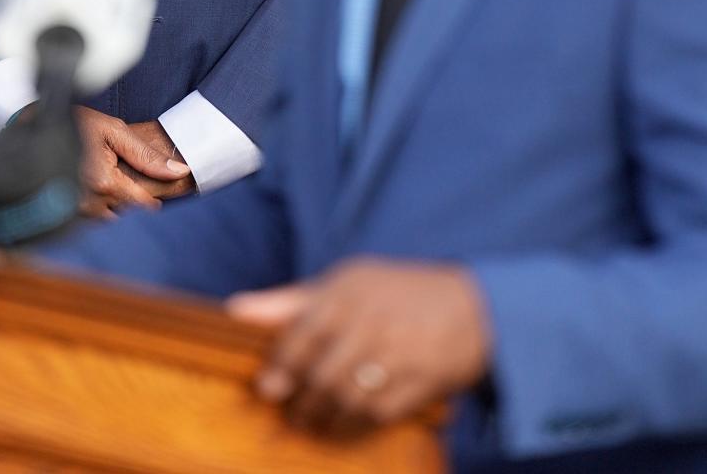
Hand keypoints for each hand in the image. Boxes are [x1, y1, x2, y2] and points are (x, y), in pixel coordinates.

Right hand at [73, 107, 190, 217]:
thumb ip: (147, 155)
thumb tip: (180, 172)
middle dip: (133, 203)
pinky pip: (90, 221)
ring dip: (115, 207)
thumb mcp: (115, 131)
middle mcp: (87, 203)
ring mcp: (72, 212)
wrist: (36, 129)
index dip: (154, 197)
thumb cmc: (77, 126)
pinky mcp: (62, 216)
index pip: (144, 205)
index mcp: (104, 183)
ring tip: (113, 183)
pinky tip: (98, 191)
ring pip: (108, 221)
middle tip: (132, 182)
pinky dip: (98, 210)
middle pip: (127, 216)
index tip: (158, 189)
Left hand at [227, 257, 490, 435]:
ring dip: (323, 416)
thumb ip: (291, 300)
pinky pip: (373, 416)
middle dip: (301, 398)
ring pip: (344, 399)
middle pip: (321, 374)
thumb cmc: (397, 293)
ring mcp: (397, 356)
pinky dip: (352, 425)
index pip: (302, 335)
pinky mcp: (416, 386)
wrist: (471, 310)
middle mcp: (372, 322)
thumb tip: (235, 310)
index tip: (268, 385)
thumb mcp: (348, 281)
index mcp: (350, 292)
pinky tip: (344, 422)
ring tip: (314, 418)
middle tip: (292, 407)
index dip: (281, 366)